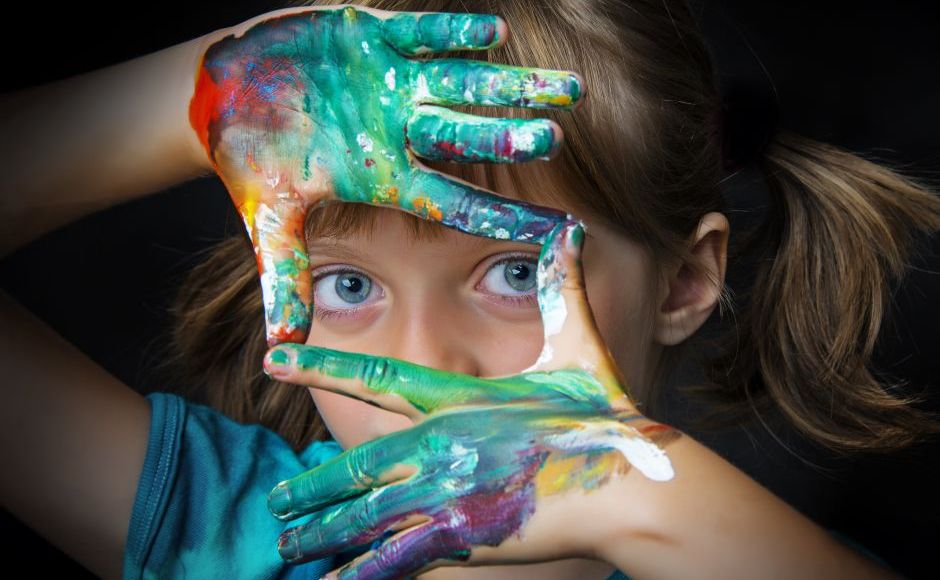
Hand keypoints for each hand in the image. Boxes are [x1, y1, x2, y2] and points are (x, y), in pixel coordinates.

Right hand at [187, 5, 583, 345]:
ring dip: (511, 86)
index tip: (558, 230)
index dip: (504, 216)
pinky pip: (423, 34)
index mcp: (386, 177)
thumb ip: (284, 272)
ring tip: (567, 88)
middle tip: (555, 142)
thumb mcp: (270, 216)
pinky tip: (495, 35)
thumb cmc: (250, 158)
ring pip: (465, 85)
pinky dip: (453, 33)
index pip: (456, 203)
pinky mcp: (374, 36)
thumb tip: (282, 344)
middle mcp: (402, 132)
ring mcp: (393, 84)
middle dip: (513, 140)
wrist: (224, 93)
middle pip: (471, 139)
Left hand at [261, 219, 678, 578]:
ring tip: (287, 546)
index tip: (273, 360)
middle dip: (313, 486)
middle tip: (276, 502)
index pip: (374, 374)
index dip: (320, 366)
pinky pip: (402, 558)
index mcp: (458, 399)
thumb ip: (563, 290)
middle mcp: (441, 447)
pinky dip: (366, 572)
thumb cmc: (605, 413)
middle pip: (357, 469)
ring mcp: (449, 496)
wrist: (633, 483)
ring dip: (325, 531)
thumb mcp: (579, 346)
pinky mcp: (467, 539)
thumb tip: (572, 228)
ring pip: (369, 518)